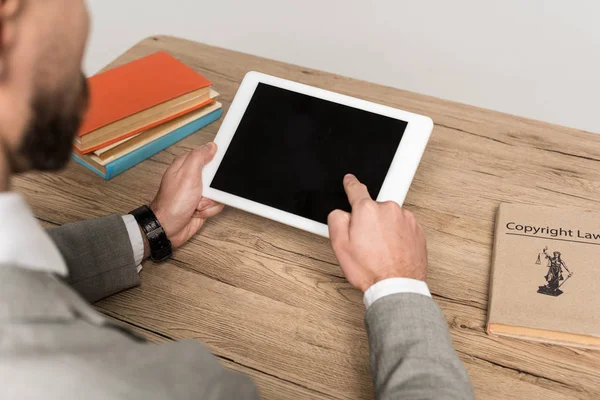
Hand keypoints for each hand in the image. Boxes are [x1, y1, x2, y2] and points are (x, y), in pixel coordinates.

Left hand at [149, 143, 223, 249]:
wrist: (168, 229)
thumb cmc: (172, 204)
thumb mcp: (187, 175)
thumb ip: (199, 157)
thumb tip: (211, 146)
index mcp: (186, 165)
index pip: (207, 155)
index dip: (215, 161)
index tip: (216, 170)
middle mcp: (192, 178)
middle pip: (216, 175)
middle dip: (214, 186)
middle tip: (203, 190)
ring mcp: (197, 192)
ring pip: (218, 192)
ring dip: (211, 201)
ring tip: (197, 204)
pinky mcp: (202, 205)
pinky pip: (216, 204)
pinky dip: (209, 210)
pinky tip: (198, 212)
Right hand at [328, 174, 426, 291]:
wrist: (396, 286)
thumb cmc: (370, 269)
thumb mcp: (339, 245)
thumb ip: (336, 219)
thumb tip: (342, 212)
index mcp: (367, 210)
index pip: (356, 189)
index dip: (351, 184)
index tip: (350, 180)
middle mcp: (389, 209)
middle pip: (373, 208)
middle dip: (368, 221)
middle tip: (365, 242)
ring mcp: (405, 219)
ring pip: (389, 218)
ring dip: (384, 229)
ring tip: (381, 251)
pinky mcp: (417, 230)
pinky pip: (402, 227)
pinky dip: (396, 236)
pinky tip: (391, 252)